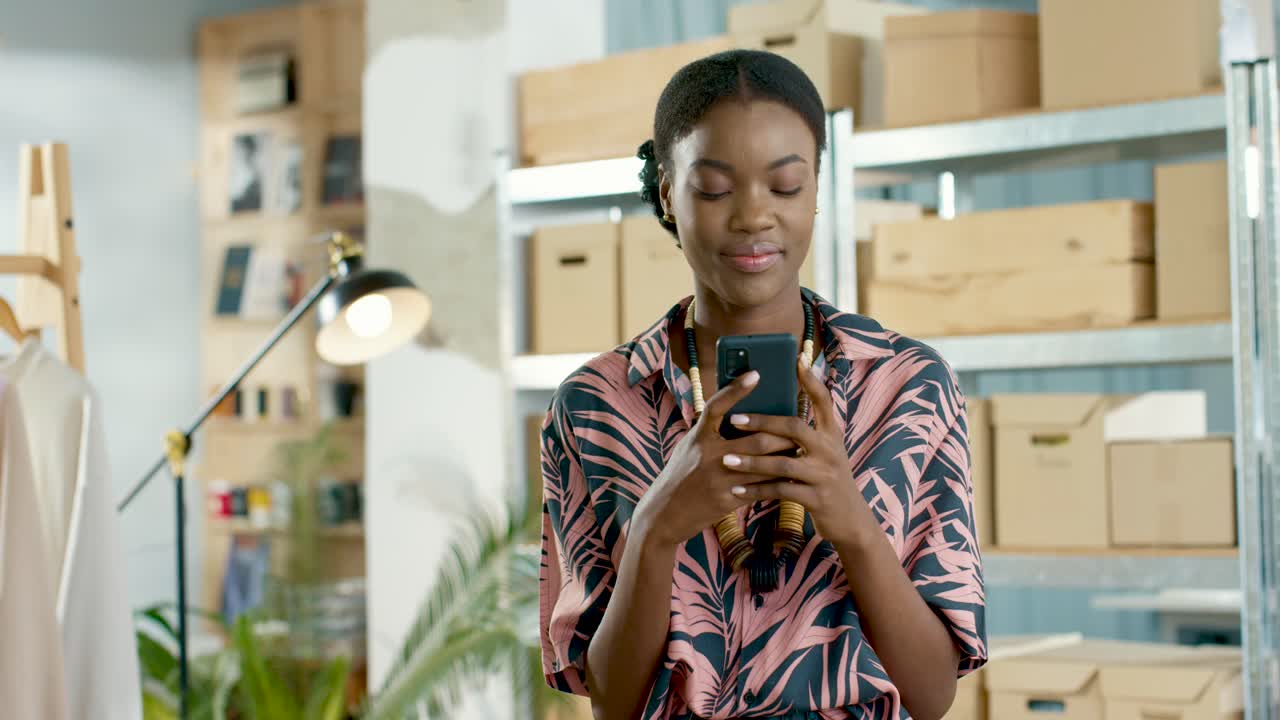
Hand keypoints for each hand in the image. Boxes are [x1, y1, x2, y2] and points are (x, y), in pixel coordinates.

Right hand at [632, 370, 797, 549]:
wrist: (664, 513)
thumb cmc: (681, 475)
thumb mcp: (689, 447)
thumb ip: (710, 432)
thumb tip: (741, 415)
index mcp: (698, 437)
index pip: (717, 406)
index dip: (735, 389)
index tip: (755, 374)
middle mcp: (708, 455)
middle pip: (757, 439)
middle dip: (783, 435)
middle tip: (798, 428)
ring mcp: (719, 479)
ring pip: (764, 465)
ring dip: (785, 458)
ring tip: (800, 450)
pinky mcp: (727, 500)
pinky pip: (760, 488)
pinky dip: (776, 481)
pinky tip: (789, 476)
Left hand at [719, 358, 878, 549]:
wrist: (849, 518)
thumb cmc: (826, 478)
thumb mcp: (824, 451)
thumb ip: (805, 433)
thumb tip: (771, 412)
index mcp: (832, 434)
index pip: (824, 401)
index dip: (811, 380)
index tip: (798, 359)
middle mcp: (831, 450)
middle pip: (795, 428)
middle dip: (762, 422)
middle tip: (734, 419)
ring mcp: (824, 475)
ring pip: (782, 463)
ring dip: (751, 462)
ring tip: (726, 460)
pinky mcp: (817, 498)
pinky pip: (780, 491)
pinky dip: (756, 490)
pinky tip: (736, 489)